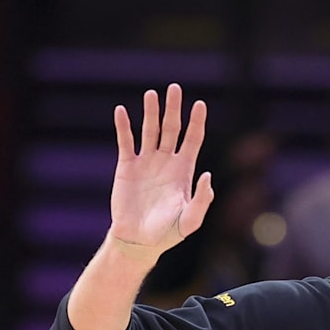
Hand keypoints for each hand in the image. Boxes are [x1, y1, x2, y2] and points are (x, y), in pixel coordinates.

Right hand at [109, 83, 213, 259]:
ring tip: (151, 94)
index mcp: (184, 171)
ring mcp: (146, 162)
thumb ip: (202, 200)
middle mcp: (166, 162)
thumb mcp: (190, 220)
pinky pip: (126, 142)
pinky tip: (122, 111)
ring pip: (150, 131)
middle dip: (173, 109)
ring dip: (150, 112)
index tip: (200, 104)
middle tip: (174, 88)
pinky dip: (124, 127)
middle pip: (172, 129)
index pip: (192, 140)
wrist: (139, 240)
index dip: (196, 122)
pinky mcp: (127, 167)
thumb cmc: (168, 233)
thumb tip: (207, 176)